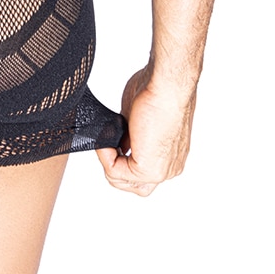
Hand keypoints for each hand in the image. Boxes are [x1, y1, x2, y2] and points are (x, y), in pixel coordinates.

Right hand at [95, 66, 195, 195]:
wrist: (166, 87)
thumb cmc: (158, 91)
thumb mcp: (138, 118)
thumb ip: (130, 136)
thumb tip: (117, 142)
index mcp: (170, 156)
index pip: (142, 171)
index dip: (121, 157)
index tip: (111, 139)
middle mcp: (169, 167)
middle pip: (135, 186)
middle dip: (115, 167)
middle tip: (106, 145)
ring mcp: (161, 171)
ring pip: (124, 182)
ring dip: (108, 163)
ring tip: (104, 141)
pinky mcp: (148, 169)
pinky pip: (116, 172)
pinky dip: (104, 157)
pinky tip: (104, 141)